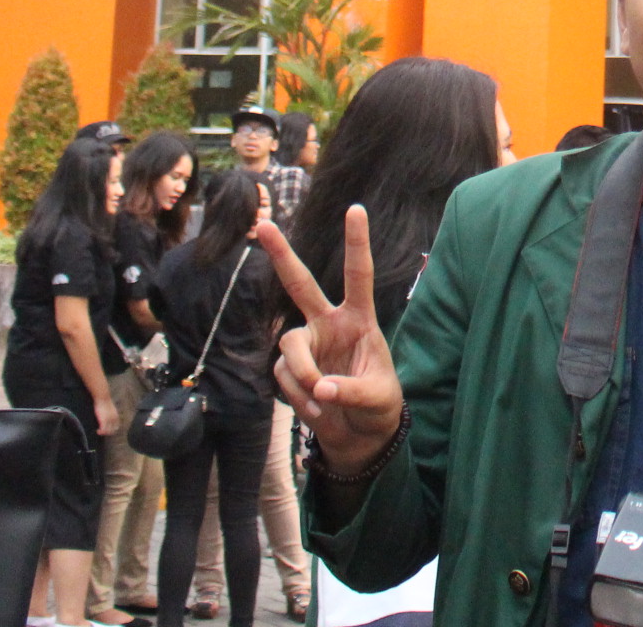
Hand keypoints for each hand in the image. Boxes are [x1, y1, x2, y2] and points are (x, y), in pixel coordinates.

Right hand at [92, 393, 120, 439]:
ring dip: (104, 433)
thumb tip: (106, 413)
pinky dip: (101, 432)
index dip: (112, 429)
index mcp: (116, 416)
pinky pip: (103, 430)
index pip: (116, 426)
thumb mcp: (109, 408)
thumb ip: (109, 412)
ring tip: (99, 432)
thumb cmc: (104, 401)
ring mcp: (109, 420)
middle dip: (108, 432)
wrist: (103, 397)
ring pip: (108, 431)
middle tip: (102, 432)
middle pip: (113, 430)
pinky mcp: (103, 420)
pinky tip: (97, 431)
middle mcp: (114, 419)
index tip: (107, 429)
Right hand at [260, 206, 404, 473]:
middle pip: (300, 284)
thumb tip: (320, 388)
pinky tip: (317, 409)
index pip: (359, 275)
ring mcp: (307, 344)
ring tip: (322, 400)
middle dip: (282, 256)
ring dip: (302, 375)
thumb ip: (349, 390)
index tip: (356, 208)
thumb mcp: (376, 397)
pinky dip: (299, 397)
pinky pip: (285, 377)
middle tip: (264, 225)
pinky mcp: (291, 368)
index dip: (356, 243)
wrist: (361, 433)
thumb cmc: (378, 404)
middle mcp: (329, 324)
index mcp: (359, 318)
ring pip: (289, 346)